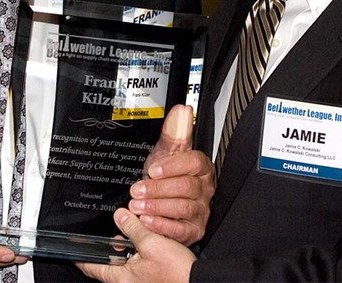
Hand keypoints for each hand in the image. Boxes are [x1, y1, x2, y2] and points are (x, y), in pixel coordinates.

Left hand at [76, 208, 194, 282]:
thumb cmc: (176, 273)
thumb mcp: (152, 242)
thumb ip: (133, 227)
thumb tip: (120, 215)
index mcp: (120, 277)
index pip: (91, 266)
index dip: (80, 255)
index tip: (72, 248)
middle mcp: (127, 282)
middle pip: (108, 262)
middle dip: (109, 245)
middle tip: (111, 229)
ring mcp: (138, 282)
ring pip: (124, 262)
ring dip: (125, 247)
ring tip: (130, 230)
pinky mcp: (150, 280)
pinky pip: (137, 265)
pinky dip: (137, 253)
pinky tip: (146, 241)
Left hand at [128, 105, 213, 244]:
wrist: (160, 201)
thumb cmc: (165, 176)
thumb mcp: (164, 152)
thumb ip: (173, 133)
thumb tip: (182, 110)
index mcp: (201, 167)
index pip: (194, 162)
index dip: (173, 166)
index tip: (153, 169)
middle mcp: (204, 189)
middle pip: (186, 187)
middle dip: (158, 189)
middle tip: (137, 189)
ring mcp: (200, 210)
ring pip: (183, 208)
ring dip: (157, 207)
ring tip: (138, 206)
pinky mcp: (194, 229)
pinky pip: (181, 230)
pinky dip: (163, 226)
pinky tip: (147, 221)